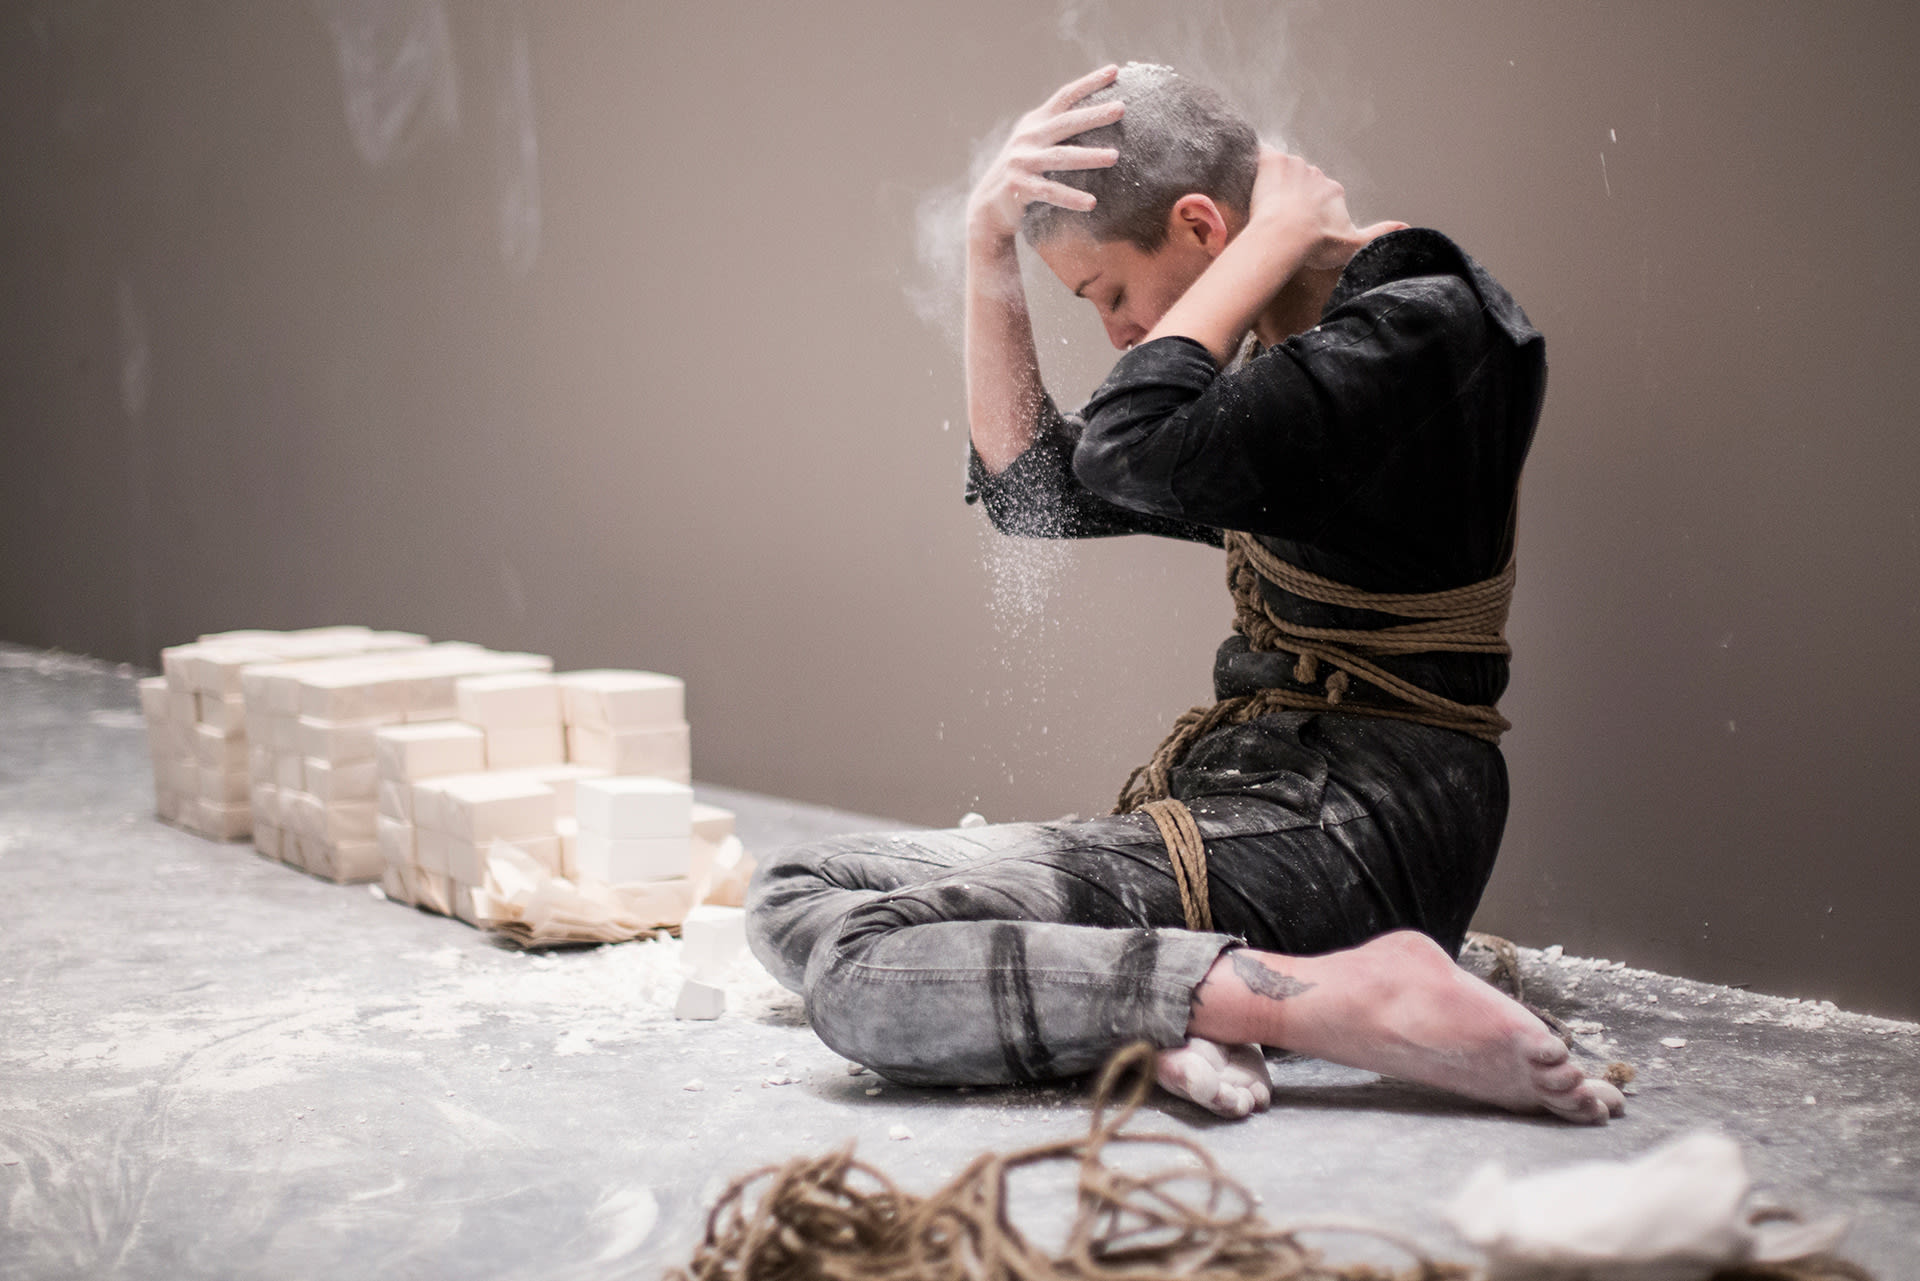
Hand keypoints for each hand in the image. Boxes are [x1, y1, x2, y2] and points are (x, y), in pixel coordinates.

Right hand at [966, 65, 1125, 243]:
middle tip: (1121, 108)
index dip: (1089, 82)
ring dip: (1089, 156)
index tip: (1115, 70)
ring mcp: (1022, 161)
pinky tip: (1092, 203)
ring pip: (1061, 157)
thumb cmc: (1023, 171)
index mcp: (1036, 122)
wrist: (989, 204)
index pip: (1065, 96)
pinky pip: (1050, 192)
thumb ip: (1058, 129)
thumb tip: (1101, 115)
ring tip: (1115, 157)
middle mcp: (1028, 137)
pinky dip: (1071, 198)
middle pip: (1066, 122)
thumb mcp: (1036, 143)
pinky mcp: (1019, 186)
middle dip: (1094, 114)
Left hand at [1245, 146, 1404, 268]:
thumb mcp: (1354, 244)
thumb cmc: (1317, 243)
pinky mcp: (1271, 161)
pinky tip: (1248, 168)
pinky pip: (1261, 152)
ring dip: (1274, 181)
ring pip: (1283, 169)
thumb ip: (1378, 233)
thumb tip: (1407, 228)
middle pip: (1302, 180)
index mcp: (1334, 190)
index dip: (1310, 208)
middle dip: (1293, 194)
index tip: (1301, 223)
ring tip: (1263, 202)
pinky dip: (1255, 157)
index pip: (1322, 194)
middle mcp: (1316, 173)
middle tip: (1279, 216)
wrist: (1287, 235)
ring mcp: (1293, 165)